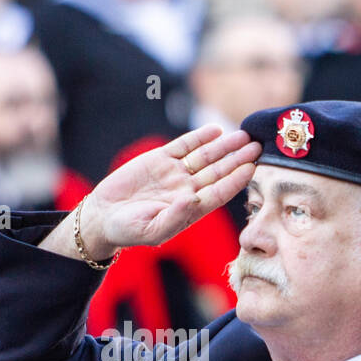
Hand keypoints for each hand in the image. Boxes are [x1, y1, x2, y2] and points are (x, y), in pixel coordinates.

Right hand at [75, 126, 261, 259]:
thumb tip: (194, 199)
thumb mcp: (152, 229)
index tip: (252, 168)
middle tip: (257, 146)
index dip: (236, 180)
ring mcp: (175, 173)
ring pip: (204, 156)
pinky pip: (184, 146)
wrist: (102, 216)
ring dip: (224, 146)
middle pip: (217, 171)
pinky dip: (199, 138)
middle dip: (237, 159)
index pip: (219, 192)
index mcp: (190, 209)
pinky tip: (215, 131)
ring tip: (243, 134)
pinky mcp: (160, 160)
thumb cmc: (128, 230)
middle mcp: (187, 189)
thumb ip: (175, 216)